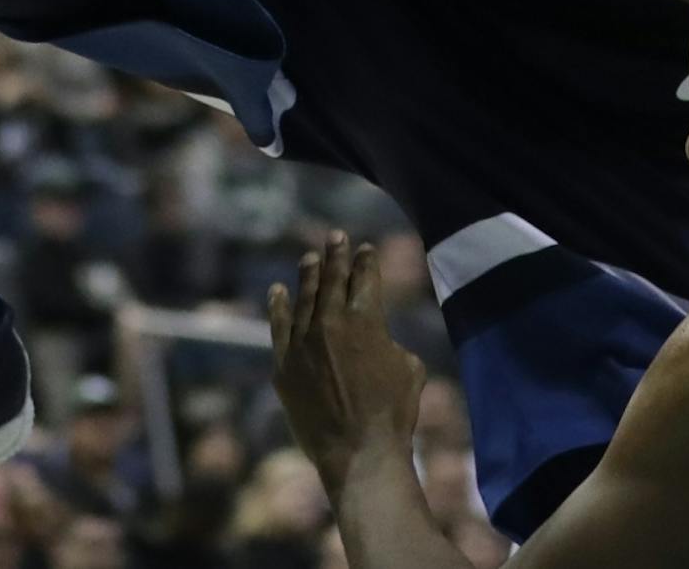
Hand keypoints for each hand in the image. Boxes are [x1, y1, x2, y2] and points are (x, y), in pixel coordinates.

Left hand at [269, 233, 425, 495]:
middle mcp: (331, 322)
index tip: (364, 249)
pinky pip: (279, 328)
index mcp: (366, 319)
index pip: (364, 278)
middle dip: (335, 255)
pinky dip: (278, 306)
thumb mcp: (410, 368)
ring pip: (304, 298)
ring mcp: (302, 343)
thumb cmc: (393, 413)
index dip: (365, 261)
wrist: (358, 453)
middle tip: (335, 236)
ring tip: (309, 256)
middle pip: (332, 279)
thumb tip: (379, 339)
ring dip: (308, 274)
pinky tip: (278, 290)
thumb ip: (390, 342)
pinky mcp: (283, 366)